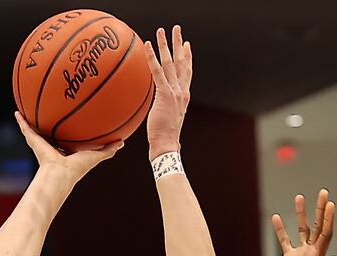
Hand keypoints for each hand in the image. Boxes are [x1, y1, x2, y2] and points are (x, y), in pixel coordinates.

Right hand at [14, 112, 120, 180]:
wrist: (60, 173)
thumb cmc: (77, 168)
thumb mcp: (96, 156)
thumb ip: (108, 149)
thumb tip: (122, 142)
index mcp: (65, 150)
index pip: (66, 137)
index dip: (68, 129)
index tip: (69, 121)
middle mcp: (52, 146)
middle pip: (50, 131)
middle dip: (49, 121)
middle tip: (49, 108)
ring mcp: (42, 144)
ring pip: (36, 129)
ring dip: (32, 120)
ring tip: (28, 105)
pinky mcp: (33, 141)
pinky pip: (26, 129)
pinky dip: (20, 121)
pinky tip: (17, 112)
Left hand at [144, 25, 191, 155]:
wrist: (167, 145)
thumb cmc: (164, 137)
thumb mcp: (166, 118)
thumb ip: (164, 108)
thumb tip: (157, 109)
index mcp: (184, 96)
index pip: (187, 72)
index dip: (188, 57)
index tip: (187, 45)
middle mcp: (182, 91)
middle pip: (182, 62)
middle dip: (179, 43)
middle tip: (176, 29)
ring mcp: (175, 92)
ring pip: (170, 63)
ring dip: (165, 45)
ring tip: (161, 31)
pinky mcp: (165, 94)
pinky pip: (157, 72)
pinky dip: (152, 58)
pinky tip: (148, 46)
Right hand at [271, 190, 336, 255]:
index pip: (325, 232)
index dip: (328, 218)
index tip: (330, 203)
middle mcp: (311, 252)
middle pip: (316, 226)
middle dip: (320, 209)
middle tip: (323, 192)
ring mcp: (300, 254)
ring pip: (301, 229)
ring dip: (301, 214)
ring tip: (299, 196)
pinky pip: (284, 240)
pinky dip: (280, 229)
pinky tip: (276, 217)